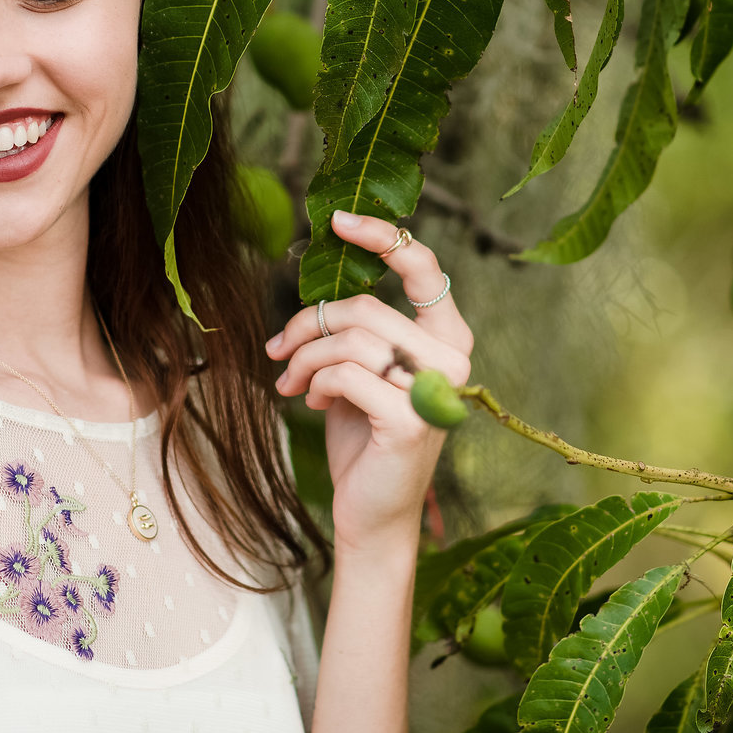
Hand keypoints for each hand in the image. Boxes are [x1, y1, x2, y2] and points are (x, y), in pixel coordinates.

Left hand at [264, 211, 473, 554]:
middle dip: (308, 324)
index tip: (337, 221)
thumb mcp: (359, 369)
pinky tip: (313, 402)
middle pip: (364, 307)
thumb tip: (310, 291)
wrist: (370, 511)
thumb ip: (352, 329)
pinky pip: (345, 374)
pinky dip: (317, 384)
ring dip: (304, 358)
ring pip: (349, 339)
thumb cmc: (363, 435)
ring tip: (291, 382)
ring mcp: (437, 390)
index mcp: (447, 337)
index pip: (424, 267)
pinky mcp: (411, 420)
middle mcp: (454, 359)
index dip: (381, 236)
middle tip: (278, 350)